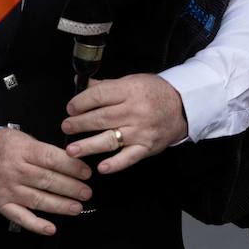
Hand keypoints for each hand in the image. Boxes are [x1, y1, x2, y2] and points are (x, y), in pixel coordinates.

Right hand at [0, 128, 92, 235]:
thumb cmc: (2, 146)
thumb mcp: (22, 138)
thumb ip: (44, 150)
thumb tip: (72, 163)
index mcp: (21, 150)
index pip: (52, 159)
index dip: (72, 167)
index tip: (86, 173)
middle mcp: (14, 170)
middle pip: (48, 180)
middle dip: (71, 188)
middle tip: (86, 192)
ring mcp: (7, 189)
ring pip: (39, 200)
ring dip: (61, 205)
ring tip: (77, 207)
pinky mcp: (1, 204)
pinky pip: (21, 217)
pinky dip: (37, 225)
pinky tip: (51, 228)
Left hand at [62, 74, 188, 175]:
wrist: (183, 107)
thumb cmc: (154, 92)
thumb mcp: (131, 81)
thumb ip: (105, 85)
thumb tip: (80, 82)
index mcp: (129, 91)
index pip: (99, 96)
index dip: (81, 102)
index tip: (70, 108)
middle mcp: (134, 111)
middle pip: (101, 118)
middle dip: (79, 124)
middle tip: (66, 127)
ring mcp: (140, 131)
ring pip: (110, 139)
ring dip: (89, 145)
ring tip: (72, 150)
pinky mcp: (146, 147)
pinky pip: (129, 158)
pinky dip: (115, 164)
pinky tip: (102, 167)